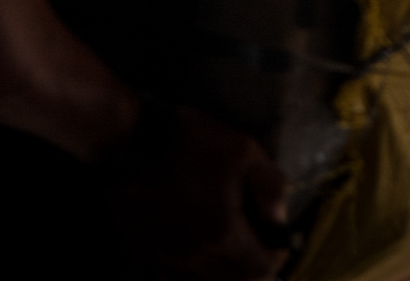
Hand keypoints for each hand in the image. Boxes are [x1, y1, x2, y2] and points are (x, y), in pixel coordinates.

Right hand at [103, 106, 290, 278]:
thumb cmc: (191, 143)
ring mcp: (166, 259)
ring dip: (222, 272)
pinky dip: (187, 273)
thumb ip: (271, 187)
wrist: (130, 141)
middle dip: (252, 269)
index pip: (261, 270)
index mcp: (224, 234)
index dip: (276, 259)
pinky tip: (194, 257)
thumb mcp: (244, 151)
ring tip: (228, 251)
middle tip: (257, 248)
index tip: (277, 243)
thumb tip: (279, 219)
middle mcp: (195, 256)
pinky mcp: (143, 254)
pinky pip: (169, 278)